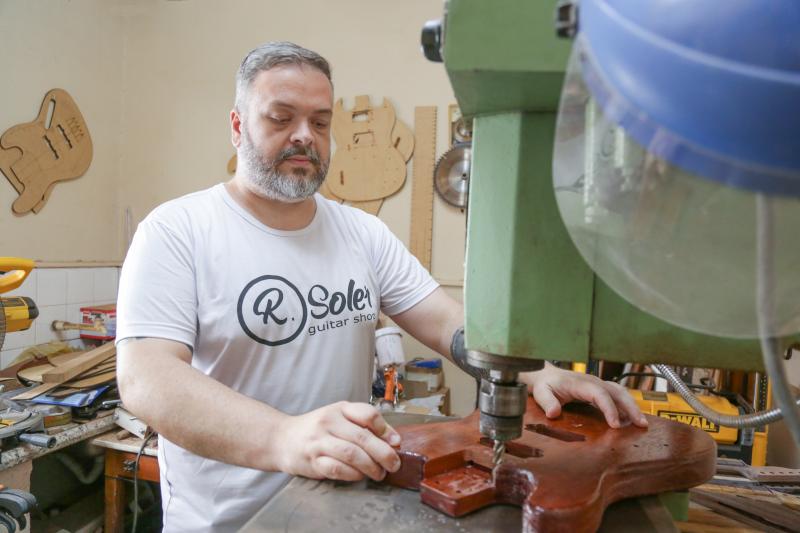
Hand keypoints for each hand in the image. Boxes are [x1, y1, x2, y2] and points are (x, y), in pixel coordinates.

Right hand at [276, 401, 401, 481]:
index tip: (395, 443)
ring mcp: (319, 442)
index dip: (385, 429)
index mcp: (339, 409)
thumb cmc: (317, 429)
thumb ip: (365, 426)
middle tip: (394, 464)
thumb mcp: (340, 418)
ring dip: (371, 467)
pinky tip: (360, 476)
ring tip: (380, 474)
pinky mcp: (312, 461)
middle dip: (384, 454)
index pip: (367, 414)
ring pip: (352, 454)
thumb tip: (394, 440)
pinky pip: (338, 469)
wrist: (282, 438)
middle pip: (363, 437)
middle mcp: (329, 422)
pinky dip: (354, 475)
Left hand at [520, 365, 647, 428]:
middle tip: (641, 424)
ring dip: (632, 406)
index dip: (609, 408)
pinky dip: (627, 406)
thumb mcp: (541, 393)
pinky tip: (631, 420)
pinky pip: (617, 396)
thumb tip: (554, 413)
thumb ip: (547, 402)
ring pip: (621, 393)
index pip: (600, 394)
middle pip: (617, 392)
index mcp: (580, 383)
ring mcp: (598, 385)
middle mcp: (593, 382)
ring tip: (642, 423)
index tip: (615, 424)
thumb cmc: (545, 384)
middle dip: (630, 407)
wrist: (546, 376)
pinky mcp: (600, 390)